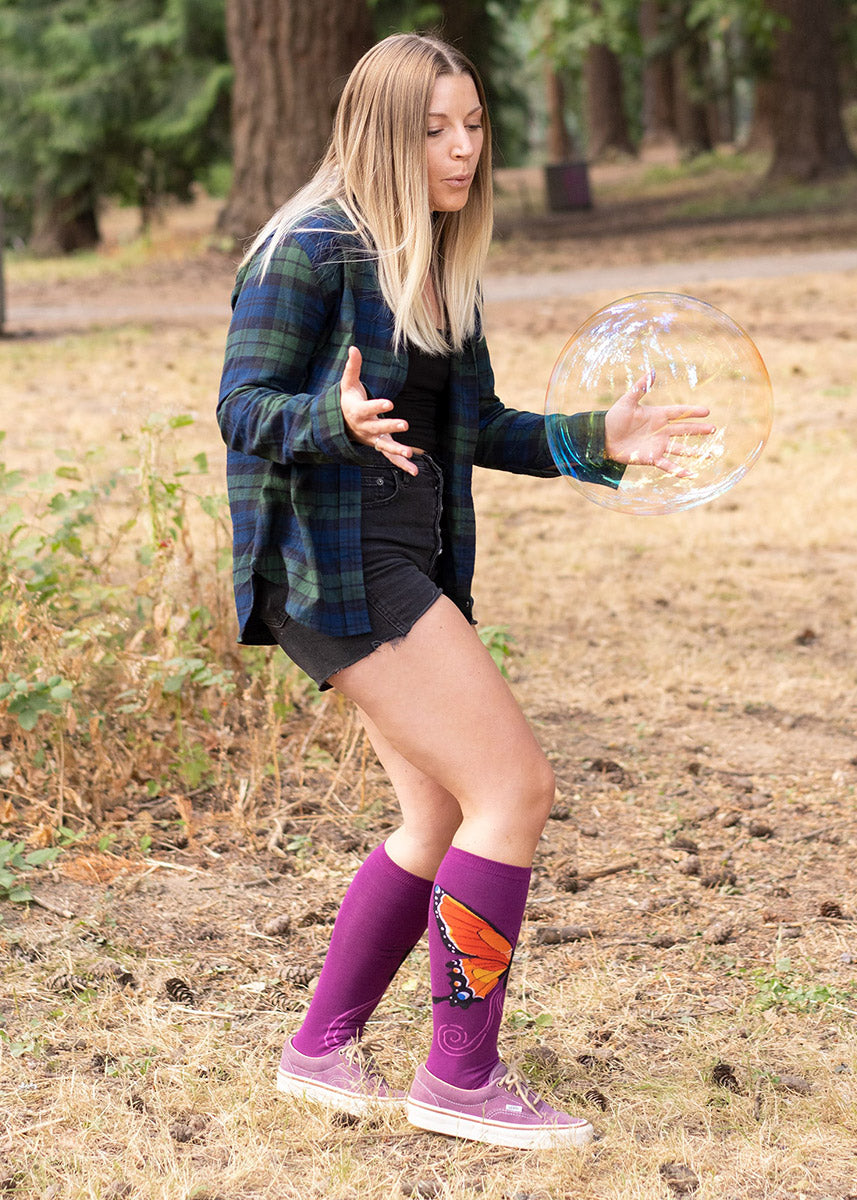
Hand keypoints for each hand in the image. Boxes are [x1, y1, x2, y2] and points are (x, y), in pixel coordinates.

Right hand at [339, 346, 419, 475]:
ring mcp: (372, 439)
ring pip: (384, 446)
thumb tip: (354, 347)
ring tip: (409, 453)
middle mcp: (365, 428)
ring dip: (397, 450)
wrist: (341, 424)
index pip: (368, 409)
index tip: (390, 403)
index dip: (378, 406)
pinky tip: (414, 471)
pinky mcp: (380, 446)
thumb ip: (353, 367)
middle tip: (404, 424)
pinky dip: (401, 464)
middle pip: (377, 428)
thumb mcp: (348, 384)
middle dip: (390, 427)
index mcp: (357, 412)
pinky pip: (390, 457)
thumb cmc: (348, 400)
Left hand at [604, 370, 714, 475]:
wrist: (602, 438)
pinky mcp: (651, 458)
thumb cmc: (614, 418)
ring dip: (695, 452)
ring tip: (710, 455)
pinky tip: (690, 475)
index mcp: (658, 415)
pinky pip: (668, 465)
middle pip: (684, 430)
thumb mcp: (627, 401)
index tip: (706, 411)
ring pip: (680, 449)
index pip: (679, 413)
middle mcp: (661, 430)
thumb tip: (652, 371)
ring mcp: (657, 445)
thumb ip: (640, 387)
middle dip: (699, 430)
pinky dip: (678, 470)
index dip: (692, 412)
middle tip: (714, 429)